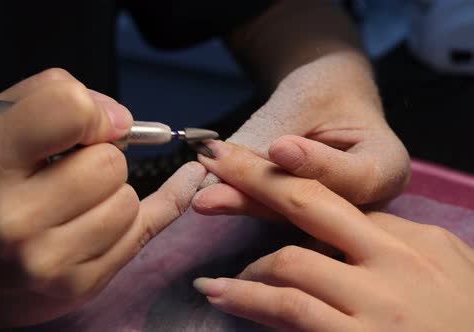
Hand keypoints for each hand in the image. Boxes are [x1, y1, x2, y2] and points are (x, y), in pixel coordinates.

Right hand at [0, 68, 205, 330]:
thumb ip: (47, 97)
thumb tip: (118, 117)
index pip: (68, 111)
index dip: (93, 112)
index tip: (95, 123)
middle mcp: (14, 218)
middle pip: (109, 164)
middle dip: (102, 159)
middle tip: (76, 170)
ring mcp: (49, 260)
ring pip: (127, 201)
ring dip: (114, 194)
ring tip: (80, 203)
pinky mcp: (80, 286)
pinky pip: (144, 231)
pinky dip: (156, 208)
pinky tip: (180, 185)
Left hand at [192, 140, 473, 330]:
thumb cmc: (465, 321)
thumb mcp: (446, 272)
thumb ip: (396, 245)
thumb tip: (351, 229)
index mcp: (415, 239)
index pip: (338, 202)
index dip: (286, 183)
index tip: (253, 168)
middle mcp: (395, 260)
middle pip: (310, 203)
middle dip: (255, 177)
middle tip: (215, 161)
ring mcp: (378, 300)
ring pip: (291, 259)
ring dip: (246, 257)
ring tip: (218, 273)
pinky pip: (291, 306)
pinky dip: (249, 297)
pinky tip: (221, 291)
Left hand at [198, 52, 410, 208]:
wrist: (325, 100)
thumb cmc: (325, 91)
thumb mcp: (305, 99)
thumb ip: (272, 133)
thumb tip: (218, 164)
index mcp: (388, 166)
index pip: (356, 177)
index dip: (315, 165)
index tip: (279, 148)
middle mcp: (367, 203)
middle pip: (314, 204)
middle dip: (259, 194)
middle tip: (212, 189)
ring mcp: (335, 217)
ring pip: (285, 215)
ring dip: (241, 203)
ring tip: (203, 196)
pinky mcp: (303, 220)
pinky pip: (270, 213)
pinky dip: (239, 201)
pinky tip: (207, 196)